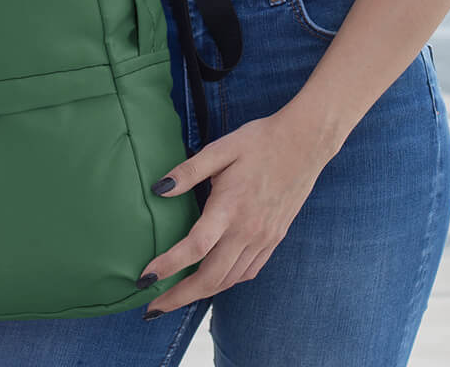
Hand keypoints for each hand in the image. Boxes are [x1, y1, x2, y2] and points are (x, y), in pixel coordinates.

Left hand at [135, 110, 331, 317]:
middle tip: (152, 307)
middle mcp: (248, 230)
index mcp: (231, 206)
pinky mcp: (274, 239)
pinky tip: (214, 279)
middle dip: (179, 297)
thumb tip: (159, 189)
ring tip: (176, 297)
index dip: (168, 266)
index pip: (195, 247)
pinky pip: (248, 272)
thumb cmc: (259, 141)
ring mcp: (263, 238)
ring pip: (229, 280)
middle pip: (210, 277)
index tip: (145, 277)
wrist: (304, 143)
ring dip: (201, 293)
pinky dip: (227, 282)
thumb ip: (189, 171)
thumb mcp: (221, 149)